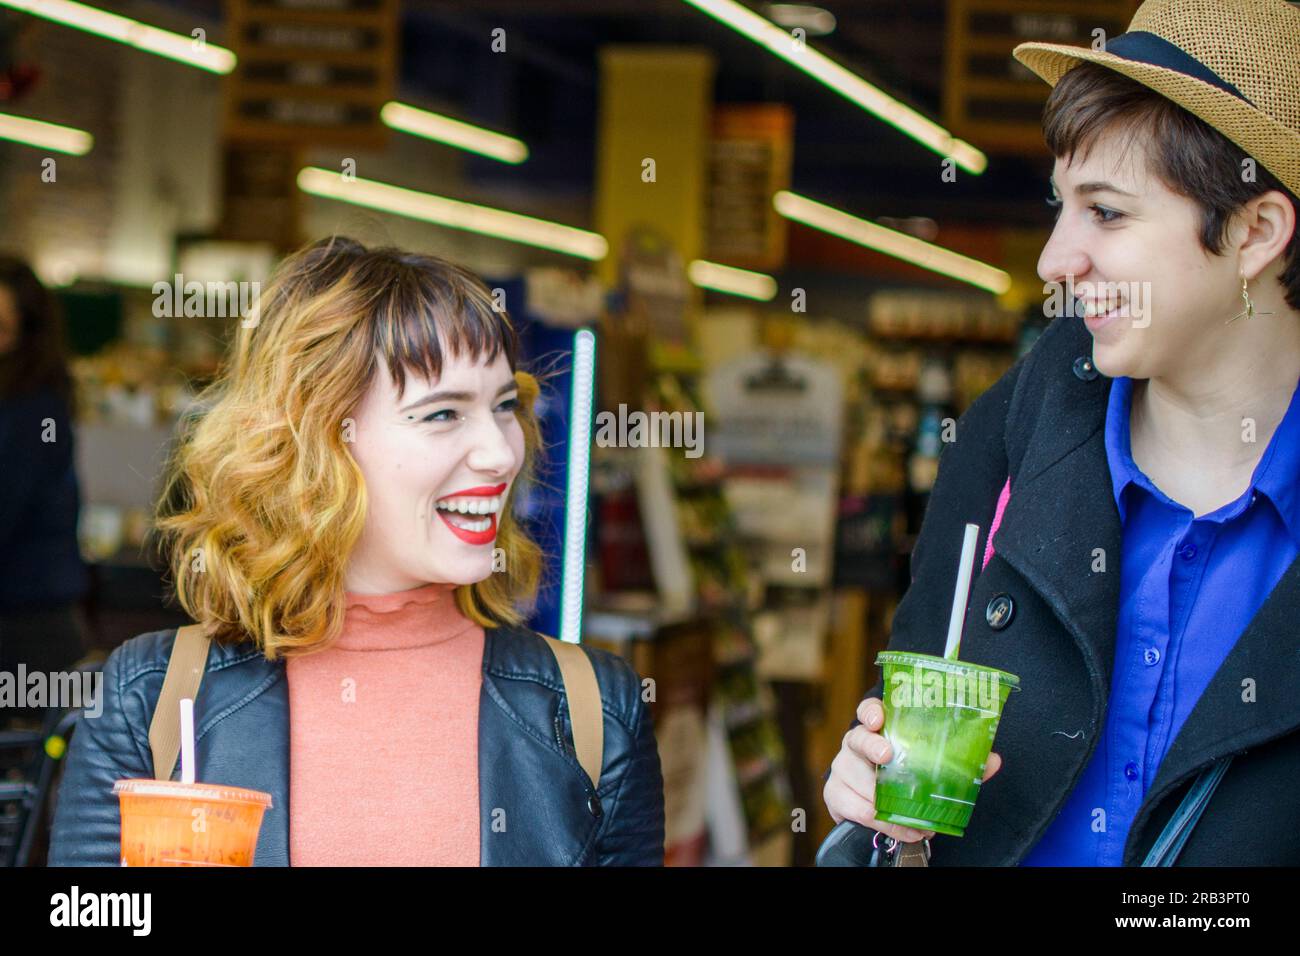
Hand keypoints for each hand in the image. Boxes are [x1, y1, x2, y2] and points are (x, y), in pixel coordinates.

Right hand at [823, 696, 1003, 842]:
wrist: (873, 805)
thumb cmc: (902, 776)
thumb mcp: (931, 765)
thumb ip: (960, 762)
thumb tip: (993, 760)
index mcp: (878, 730)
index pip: (869, 711)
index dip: (872, 711)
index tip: (879, 718)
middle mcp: (855, 744)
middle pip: (856, 738)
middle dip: (871, 745)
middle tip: (888, 756)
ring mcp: (842, 769)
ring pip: (855, 778)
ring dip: (882, 797)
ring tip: (911, 813)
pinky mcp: (836, 795)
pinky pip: (856, 809)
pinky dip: (882, 822)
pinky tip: (903, 829)